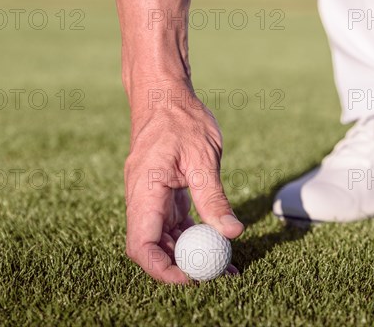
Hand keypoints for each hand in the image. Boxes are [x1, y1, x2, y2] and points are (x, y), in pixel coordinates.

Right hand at [124, 85, 243, 282]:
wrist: (164, 94)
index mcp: (144, 190)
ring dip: (188, 252)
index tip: (190, 278)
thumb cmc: (181, 118)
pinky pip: (173, 222)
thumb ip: (213, 196)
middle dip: (180, 265)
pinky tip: (215, 241)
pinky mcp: (162, 193)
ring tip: (222, 264)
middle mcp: (142, 198)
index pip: (141, 244)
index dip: (161, 268)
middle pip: (152, 246)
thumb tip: (231, 232)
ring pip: (164, 236)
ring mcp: (151, 196)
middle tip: (214, 275)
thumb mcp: (202, 157)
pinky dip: (191, 235)